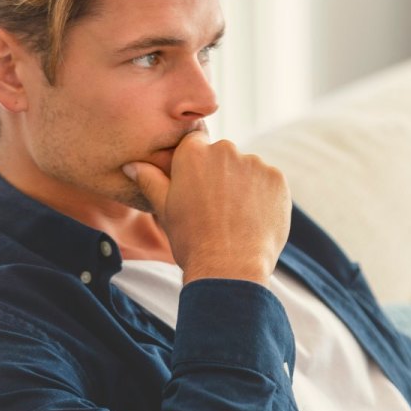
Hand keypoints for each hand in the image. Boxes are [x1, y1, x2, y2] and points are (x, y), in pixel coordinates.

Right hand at [123, 132, 290, 284]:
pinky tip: (255, 218)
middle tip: (218, 208)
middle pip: (225, 156)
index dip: (198, 165)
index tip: (199, 187)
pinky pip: (270, 182)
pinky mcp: (278, 179)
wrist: (229, 266)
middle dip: (222, 175)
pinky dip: (265, 196)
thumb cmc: (192, 239)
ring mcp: (255, 164)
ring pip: (249, 169)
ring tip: (237, 217)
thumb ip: (151, 180)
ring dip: (245, 185)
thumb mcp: (165, 209)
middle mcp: (225, 150)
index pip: (196, 143)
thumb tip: (132, 165)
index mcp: (193, 153)